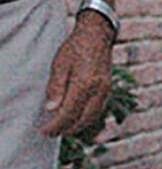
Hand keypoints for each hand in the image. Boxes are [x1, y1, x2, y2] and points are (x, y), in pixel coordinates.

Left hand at [41, 15, 113, 136]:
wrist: (97, 35)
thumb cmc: (76, 47)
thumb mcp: (59, 64)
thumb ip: (56, 88)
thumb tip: (51, 109)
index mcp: (84, 83)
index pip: (69, 113)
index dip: (56, 125)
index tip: (45, 131)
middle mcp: (98, 89)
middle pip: (83, 119)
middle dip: (67, 129)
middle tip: (52, 133)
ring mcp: (106, 89)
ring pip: (93, 117)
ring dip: (78, 126)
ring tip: (63, 128)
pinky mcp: (108, 88)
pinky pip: (99, 109)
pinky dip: (88, 118)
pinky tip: (78, 117)